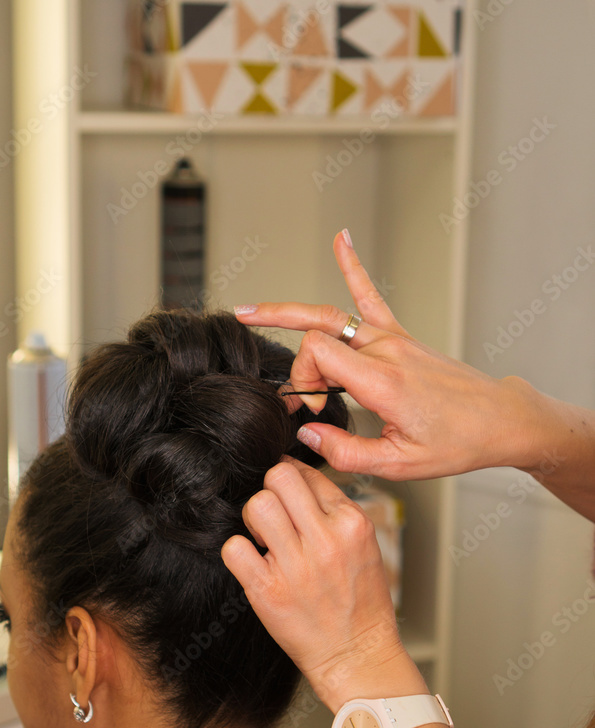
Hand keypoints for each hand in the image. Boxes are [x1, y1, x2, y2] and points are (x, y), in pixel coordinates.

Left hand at [221, 457, 427, 713]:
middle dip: (271, 491)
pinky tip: (254, 564)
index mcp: (353, 523)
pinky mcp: (268, 591)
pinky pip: (235, 548)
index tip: (289, 495)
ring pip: (257, 505)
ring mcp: (296, 566)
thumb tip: (298, 477)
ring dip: (254, 520)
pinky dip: (238, 552)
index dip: (293, 480)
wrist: (357, 655)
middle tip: (275, 516)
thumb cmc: (361, 603)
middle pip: (279, 477)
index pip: (308, 473)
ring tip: (266, 540)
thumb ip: (334, 512)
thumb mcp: (364, 546)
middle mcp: (326, 540)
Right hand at [235, 232, 547, 480]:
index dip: (302, 378)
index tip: (314, 410)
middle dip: (289, 348)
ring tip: (252, 309)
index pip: (318, 353)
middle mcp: (386, 351)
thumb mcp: (399, 464)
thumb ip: (346, 452)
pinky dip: (354, 267)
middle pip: (318, 332)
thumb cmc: (457, 442)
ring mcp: (395, 340)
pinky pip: (372, 298)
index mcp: (382, 381)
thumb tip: (307, 435)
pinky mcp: (403, 338)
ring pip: (333, 315)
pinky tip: (342, 239)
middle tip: (260, 351)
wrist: (499, 420)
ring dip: (292, 311)